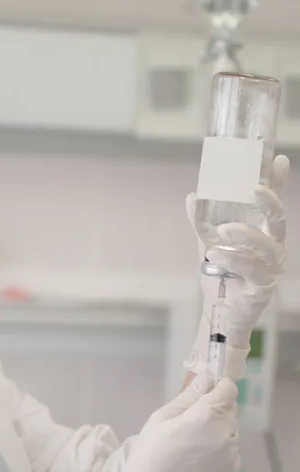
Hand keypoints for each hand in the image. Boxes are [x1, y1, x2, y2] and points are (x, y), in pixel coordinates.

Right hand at [81, 377, 238, 471]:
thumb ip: (188, 396)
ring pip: (231, 428)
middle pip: (230, 408)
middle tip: (188, 421)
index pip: (228, 389)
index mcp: (208, 415)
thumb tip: (206, 378)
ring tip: (190, 441)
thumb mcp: (161, 418)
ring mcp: (232, 451)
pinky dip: (218, 446)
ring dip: (217, 428)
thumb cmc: (150, 453)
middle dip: (214, 408)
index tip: (204, 390)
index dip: (217, 386)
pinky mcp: (232, 466)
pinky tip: (196, 455)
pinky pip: (230, 447)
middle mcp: (226, 432)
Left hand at [183, 154, 287, 378]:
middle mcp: (272, 247)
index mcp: (263, 234)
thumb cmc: (222, 275)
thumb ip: (203, 223)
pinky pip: (253, 270)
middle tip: (253, 189)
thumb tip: (193, 196)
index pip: (273, 203)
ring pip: (268, 246)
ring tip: (225, 231)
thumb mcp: (210, 243)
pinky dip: (235, 260)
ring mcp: (271, 267)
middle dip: (270, 202)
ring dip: (247, 234)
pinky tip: (218, 256)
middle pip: (278, 220)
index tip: (277, 159)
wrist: (220, 312)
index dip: (277, 182)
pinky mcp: (263, 286)